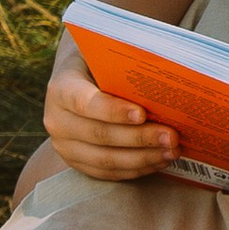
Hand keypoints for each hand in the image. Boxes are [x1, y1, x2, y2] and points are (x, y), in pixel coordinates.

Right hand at [40, 55, 176, 184]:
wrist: (79, 81)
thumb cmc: (99, 64)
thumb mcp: (104, 57)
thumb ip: (124, 67)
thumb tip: (164, 75)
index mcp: (61, 89)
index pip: (85, 103)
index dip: (113, 111)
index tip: (143, 114)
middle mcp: (57, 121)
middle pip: (100, 135)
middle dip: (140, 138)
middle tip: (171, 136)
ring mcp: (64, 146)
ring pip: (106, 160)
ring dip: (143, 158)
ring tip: (171, 151)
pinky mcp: (77, 163)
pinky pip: (108, 173)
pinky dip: (136, 169)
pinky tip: (159, 160)